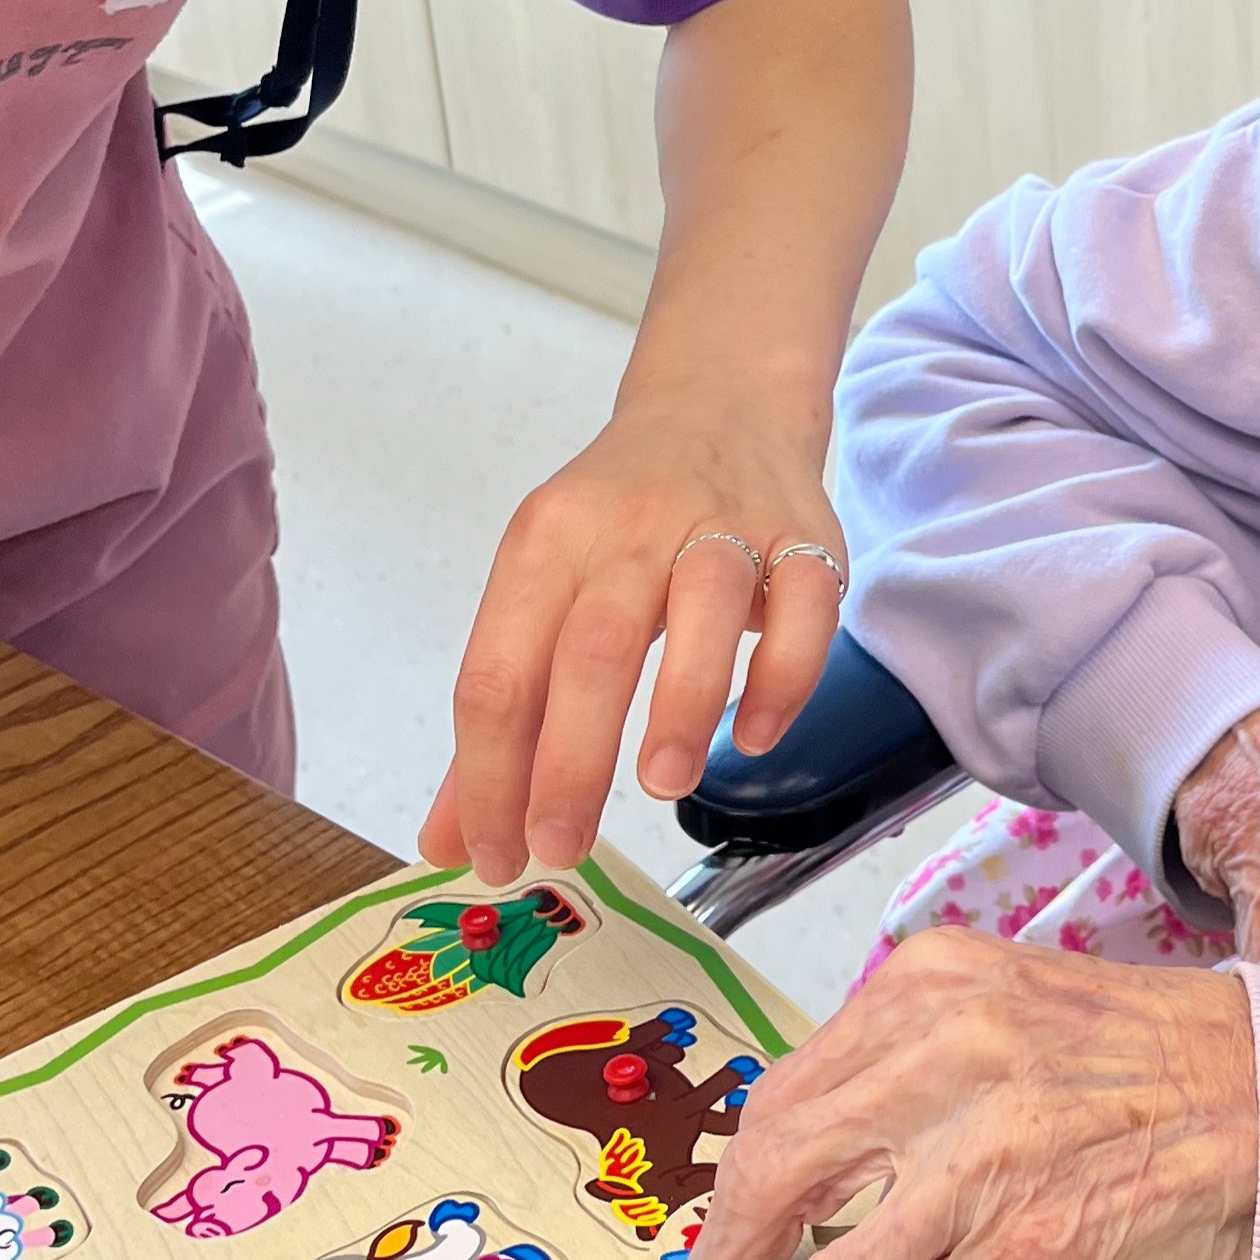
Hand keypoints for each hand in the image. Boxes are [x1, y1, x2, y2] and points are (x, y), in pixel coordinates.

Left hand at [418, 389, 844, 886]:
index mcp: (546, 544)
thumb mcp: (544, 590)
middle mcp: (630, 528)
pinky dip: (782, 676)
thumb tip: (452, 842)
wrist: (719, 403)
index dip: (487, 775)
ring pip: (704, 608)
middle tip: (560, 846)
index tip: (494, 856)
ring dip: (681, 703)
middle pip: (592, 646)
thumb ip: (505, 719)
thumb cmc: (621, 522)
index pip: (498, 670)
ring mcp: (725, 526)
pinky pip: (806, 606)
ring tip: (661, 786)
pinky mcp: (806, 537)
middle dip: (570, 759)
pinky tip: (756, 736)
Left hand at [685, 929, 1256, 1259]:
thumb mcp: (1001, 1016)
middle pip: (772, 1183)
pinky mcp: (1026, 1248)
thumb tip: (794, 1175)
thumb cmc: (1139, 1070)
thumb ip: (900, 1071)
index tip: (727, 1247)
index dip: (733, 1197)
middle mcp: (945, 1057)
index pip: (778, 1100)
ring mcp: (985, 1157)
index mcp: (929, 987)